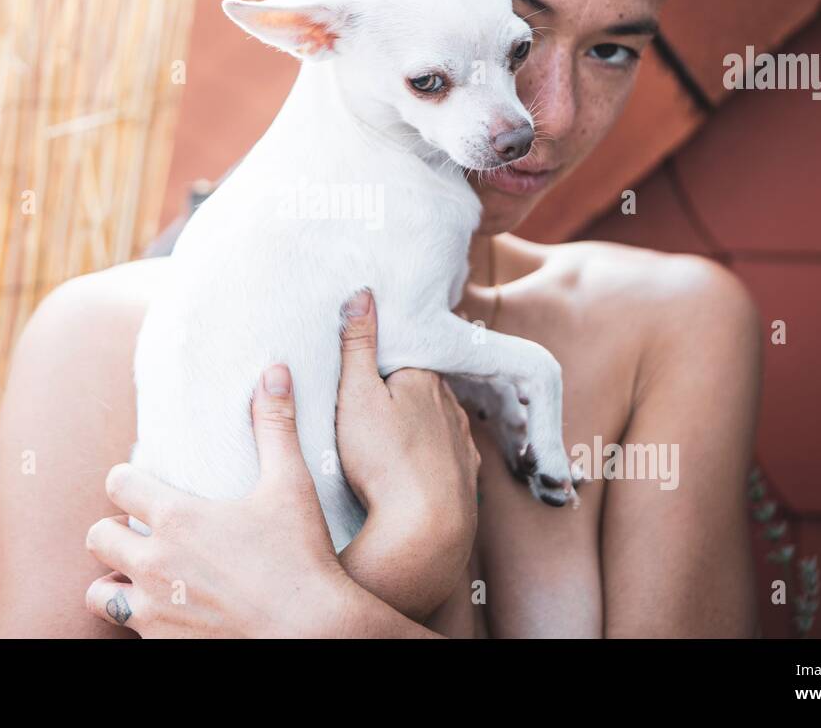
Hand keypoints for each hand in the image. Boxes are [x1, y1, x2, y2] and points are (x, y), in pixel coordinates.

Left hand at [84, 364, 357, 637]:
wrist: (313, 635)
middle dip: (114, 530)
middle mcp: (155, 565)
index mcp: (177, 519)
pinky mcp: (163, 646)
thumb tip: (275, 371)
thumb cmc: (302, 560)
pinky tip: (168, 612)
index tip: (144, 482)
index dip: (127, 478)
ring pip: (98, 593)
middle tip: (143, 530)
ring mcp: (155, 612)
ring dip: (115, 581)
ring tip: (143, 576)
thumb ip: (275, 426)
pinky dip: (140, 620)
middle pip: (98, 536)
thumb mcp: (292, 485)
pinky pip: (128, 631)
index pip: (117, 483)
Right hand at [333, 289, 480, 618]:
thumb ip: (357, 345)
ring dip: (419, 424)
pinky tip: (415, 467)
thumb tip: (363, 293)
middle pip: (421, 387)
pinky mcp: (465, 475)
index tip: (365, 367)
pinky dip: (431, 457)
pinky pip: (446, 456)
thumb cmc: (383, 460)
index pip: (405, 355)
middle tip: (371, 404)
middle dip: (401, 391)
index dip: (384, 361)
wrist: (426, 528)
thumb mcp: (355, 395)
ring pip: (438, 421)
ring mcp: (462, 440)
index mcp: (423, 377)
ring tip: (389, 437)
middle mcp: (450, 404)